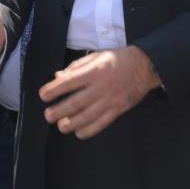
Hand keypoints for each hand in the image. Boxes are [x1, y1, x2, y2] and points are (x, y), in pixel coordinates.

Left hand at [38, 46, 159, 139]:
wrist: (145, 65)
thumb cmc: (118, 59)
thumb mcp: (97, 56)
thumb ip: (76, 66)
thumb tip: (58, 76)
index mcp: (95, 70)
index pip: (70, 82)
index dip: (54, 90)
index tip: (43, 95)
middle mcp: (102, 86)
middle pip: (76, 102)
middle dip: (59, 111)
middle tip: (48, 115)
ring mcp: (111, 99)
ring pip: (88, 116)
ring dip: (72, 124)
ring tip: (61, 126)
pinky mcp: (119, 109)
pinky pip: (102, 123)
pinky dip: (89, 130)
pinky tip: (79, 132)